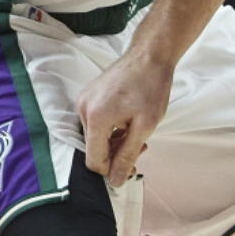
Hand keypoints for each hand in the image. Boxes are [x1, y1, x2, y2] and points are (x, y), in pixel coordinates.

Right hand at [77, 51, 172, 186]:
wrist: (150, 54)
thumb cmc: (151, 87)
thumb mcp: (145, 125)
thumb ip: (127, 154)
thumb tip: (115, 181)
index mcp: (95, 118)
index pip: (94, 161)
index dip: (112, 169)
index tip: (133, 165)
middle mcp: (83, 109)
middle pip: (94, 148)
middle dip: (116, 153)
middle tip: (142, 146)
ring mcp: (84, 100)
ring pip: (95, 136)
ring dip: (115, 140)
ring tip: (137, 130)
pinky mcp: (89, 95)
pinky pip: (96, 121)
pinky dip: (111, 127)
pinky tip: (129, 120)